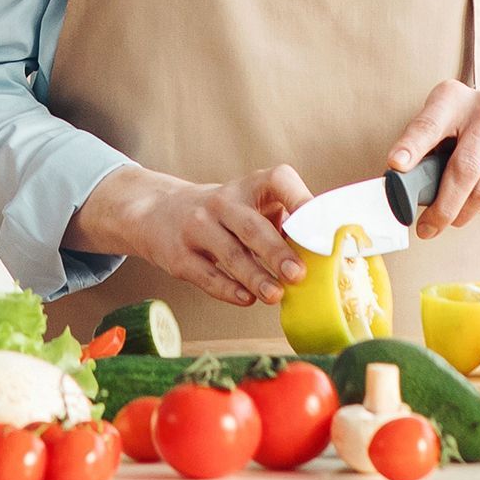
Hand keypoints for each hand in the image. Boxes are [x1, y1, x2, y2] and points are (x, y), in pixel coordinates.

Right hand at [63, 164, 312, 306]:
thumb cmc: (225, 215)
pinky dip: (228, 289)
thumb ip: (281, 223)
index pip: (278, 180)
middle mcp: (222, 202)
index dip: (299, 198)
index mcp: (250, 186)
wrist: (159, 211)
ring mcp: (197, 226)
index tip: (315, 222)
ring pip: (230, 254)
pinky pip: (206, 274)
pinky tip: (246, 299)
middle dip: (276, 251)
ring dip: (256, 277)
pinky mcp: (179, 255)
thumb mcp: (250, 205)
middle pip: (252, 226)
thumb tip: (320, 254)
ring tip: (276, 295)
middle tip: (298, 274)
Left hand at [387, 80, 479, 236]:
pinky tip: (478, 202)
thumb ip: (424, 152)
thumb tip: (401, 190)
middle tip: (427, 229)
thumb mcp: (442, 128)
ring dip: (463, 213)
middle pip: (463, 168)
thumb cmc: (466, 130)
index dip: (412, 146)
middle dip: (443, 207)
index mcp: (452, 96)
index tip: (396, 165)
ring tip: (452, 219)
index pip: (428, 124)